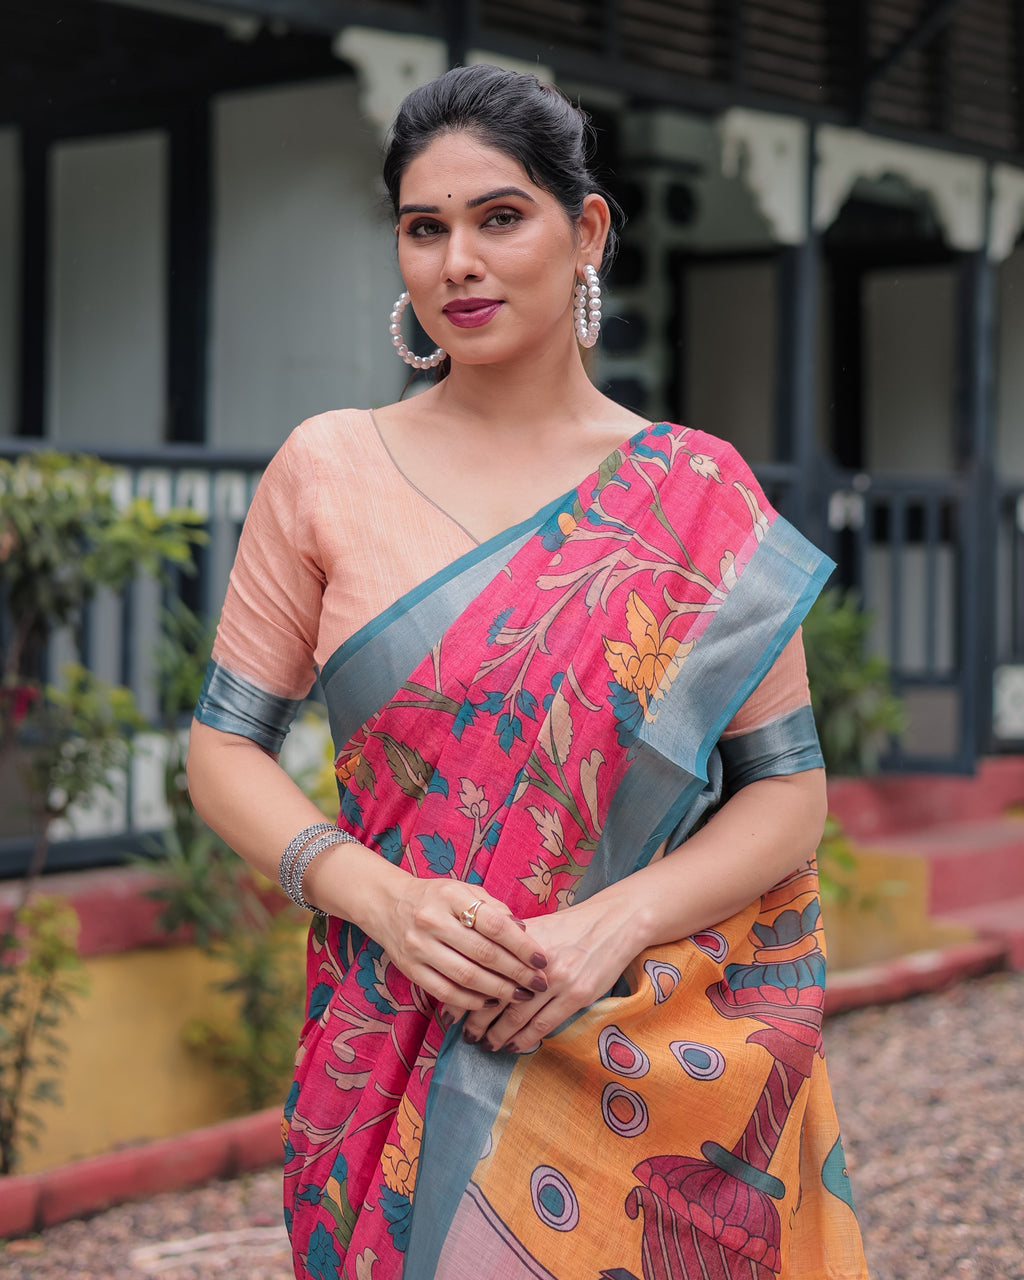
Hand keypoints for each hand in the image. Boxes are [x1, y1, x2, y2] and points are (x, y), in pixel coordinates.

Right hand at [363, 875, 549, 1014]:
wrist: (388, 904)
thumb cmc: (437, 898)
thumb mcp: (464, 890)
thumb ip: (494, 908)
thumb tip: (525, 932)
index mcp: (452, 896)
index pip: (494, 924)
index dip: (522, 945)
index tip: (541, 960)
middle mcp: (433, 920)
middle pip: (483, 953)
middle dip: (516, 973)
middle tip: (538, 984)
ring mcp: (419, 947)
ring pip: (466, 976)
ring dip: (498, 990)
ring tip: (520, 996)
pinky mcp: (410, 970)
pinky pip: (445, 992)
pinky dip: (471, 1001)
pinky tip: (491, 1002)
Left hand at [447, 895, 643, 1053]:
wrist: (614, 922)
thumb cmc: (572, 925)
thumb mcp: (537, 928)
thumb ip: (509, 946)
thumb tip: (477, 965)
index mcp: (520, 941)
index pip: (482, 972)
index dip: (463, 994)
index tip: (449, 1011)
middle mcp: (535, 963)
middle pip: (495, 997)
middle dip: (476, 1020)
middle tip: (463, 1035)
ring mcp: (558, 981)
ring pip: (517, 1016)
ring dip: (497, 1035)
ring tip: (484, 1044)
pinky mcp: (578, 996)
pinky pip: (544, 1024)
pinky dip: (525, 1039)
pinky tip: (512, 1046)